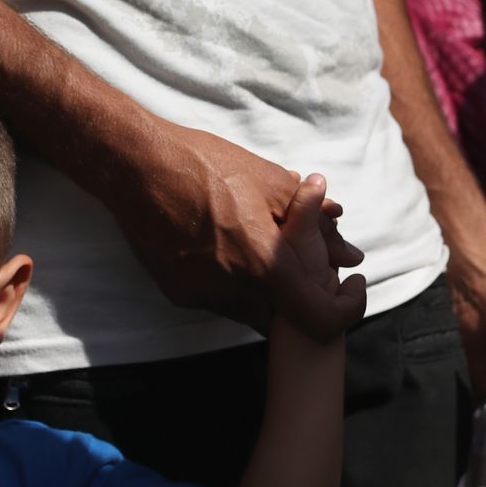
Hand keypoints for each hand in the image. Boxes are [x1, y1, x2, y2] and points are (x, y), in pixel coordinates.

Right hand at [109, 121, 364, 332]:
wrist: (135, 167)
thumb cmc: (206, 166)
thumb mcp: (272, 183)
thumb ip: (315, 223)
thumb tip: (350, 251)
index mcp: (264, 265)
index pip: (320, 320)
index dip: (345, 309)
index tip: (348, 282)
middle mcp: (233, 292)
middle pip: (287, 319)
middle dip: (304, 296)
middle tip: (307, 259)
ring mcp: (202, 297)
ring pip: (253, 311)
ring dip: (269, 289)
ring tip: (265, 244)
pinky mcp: (179, 294)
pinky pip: (222, 301)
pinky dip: (237, 283)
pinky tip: (230, 246)